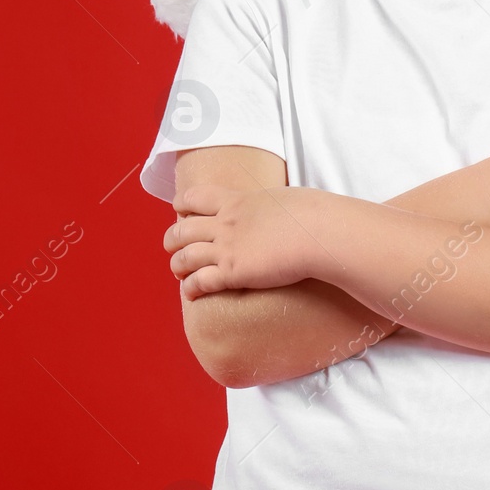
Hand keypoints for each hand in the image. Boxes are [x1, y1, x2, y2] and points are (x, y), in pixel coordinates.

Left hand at [164, 183, 319, 300]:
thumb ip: (273, 206)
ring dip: (177, 265)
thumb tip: (284, 211)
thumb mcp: (285, 198)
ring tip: (177, 271)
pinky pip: (200, 281)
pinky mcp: (233, 272)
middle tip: (172, 245)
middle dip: (172, 238)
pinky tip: (190, 294)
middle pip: (184, 228)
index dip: (183, 203)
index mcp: (238, 200)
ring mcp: (227, 247)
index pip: (198, 196)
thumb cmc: (312, 214)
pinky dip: (190, 288)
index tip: (180, 209)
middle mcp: (226, 222)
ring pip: (185, 256)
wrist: (317, 231)